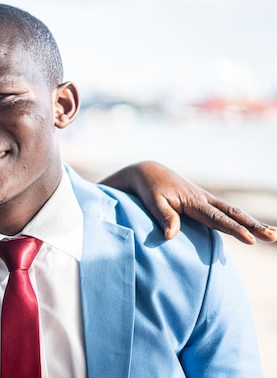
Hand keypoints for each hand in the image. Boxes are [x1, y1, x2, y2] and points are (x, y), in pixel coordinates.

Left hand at [100, 161, 276, 244]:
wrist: (148, 172)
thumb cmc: (149, 188)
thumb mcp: (152, 201)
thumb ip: (163, 217)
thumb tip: (170, 236)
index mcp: (193, 201)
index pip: (217, 219)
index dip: (235, 230)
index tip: (251, 240)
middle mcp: (204, 200)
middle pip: (233, 215)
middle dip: (253, 226)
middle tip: (273, 237)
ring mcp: (205, 200)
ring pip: (232, 213)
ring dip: (252, 223)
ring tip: (272, 235)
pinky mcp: (202, 202)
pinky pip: (224, 212)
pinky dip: (238, 220)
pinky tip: (250, 229)